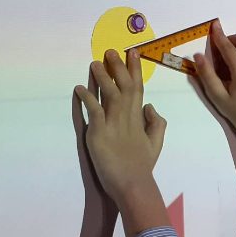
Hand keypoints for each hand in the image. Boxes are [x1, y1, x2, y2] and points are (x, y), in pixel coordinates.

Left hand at [74, 49, 166, 206]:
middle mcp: (127, 118)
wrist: (133, 186)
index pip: (138, 89)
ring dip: (102, 78)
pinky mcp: (99, 134)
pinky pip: (93, 112)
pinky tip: (79, 88)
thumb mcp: (155, 143)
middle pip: (123, 86)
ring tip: (94, 62)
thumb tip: (151, 105)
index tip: (133, 52)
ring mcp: (113, 125)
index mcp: (139, 119)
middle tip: (111, 51)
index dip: (135, 70)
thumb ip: (156, 123)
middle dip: (118, 67)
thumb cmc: (141, 167)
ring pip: (108, 95)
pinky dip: (87, 99)